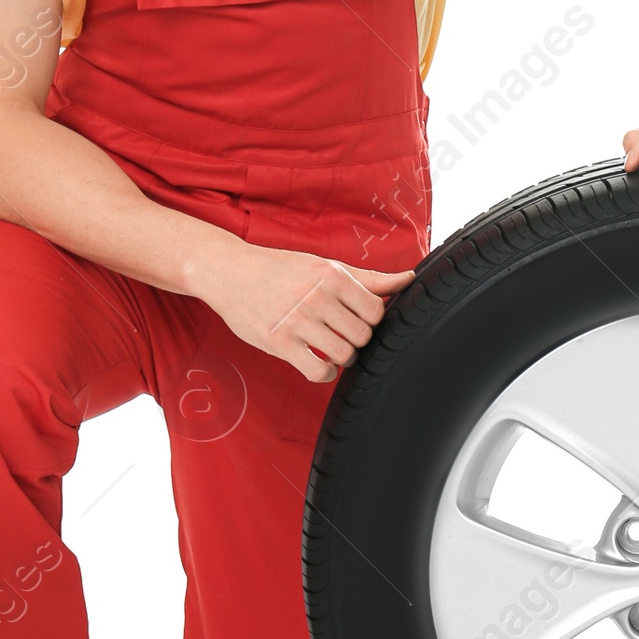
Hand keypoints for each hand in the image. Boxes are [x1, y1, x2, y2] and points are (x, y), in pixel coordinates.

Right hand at [205, 241, 414, 382]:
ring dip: (343, 358)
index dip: (371, 320)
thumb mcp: (325, 265)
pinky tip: (320, 363)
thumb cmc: (280, 268)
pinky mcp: (279, 343)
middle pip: (363, 335)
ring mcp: (298, 322)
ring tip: (332, 349)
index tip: (357, 319)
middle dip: (358, 340)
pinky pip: (318, 371)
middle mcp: (317, 298)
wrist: (230, 272)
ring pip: (344, 355)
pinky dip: (325, 373)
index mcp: (332, 276)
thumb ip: (368, 278)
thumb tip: (409, 279)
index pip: (376, 311)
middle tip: (344, 335)